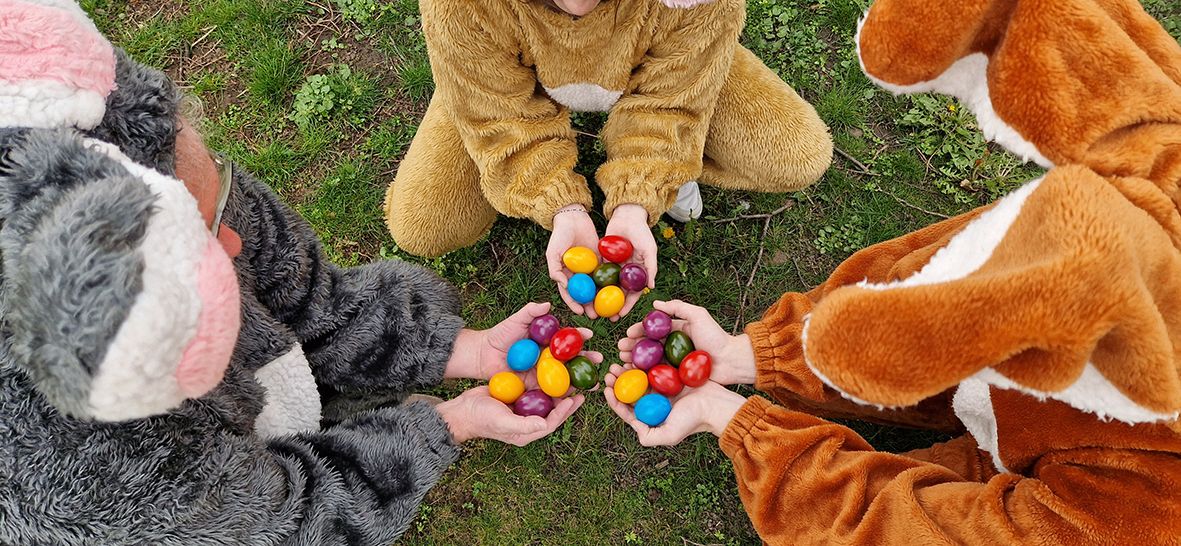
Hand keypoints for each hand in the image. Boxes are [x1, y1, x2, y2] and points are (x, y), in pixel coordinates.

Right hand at [438, 386, 584, 445]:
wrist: (462, 410)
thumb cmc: (481, 419)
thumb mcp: (502, 422)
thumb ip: (524, 425)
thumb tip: (544, 425)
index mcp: (528, 431)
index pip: (552, 421)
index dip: (564, 411)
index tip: (574, 398)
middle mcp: (529, 419)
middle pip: (554, 408)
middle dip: (569, 397)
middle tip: (584, 386)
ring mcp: (524, 407)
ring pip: (547, 396)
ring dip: (560, 386)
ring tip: (573, 374)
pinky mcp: (519, 395)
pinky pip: (536, 386)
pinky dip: (545, 378)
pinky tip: (552, 366)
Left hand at [445, 302, 600, 379]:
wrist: (483, 355)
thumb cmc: (499, 335)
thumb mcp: (515, 321)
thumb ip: (530, 312)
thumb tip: (547, 304)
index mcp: (547, 339)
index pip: (567, 337)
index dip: (579, 336)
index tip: (589, 334)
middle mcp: (549, 356)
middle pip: (572, 358)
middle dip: (587, 359)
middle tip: (599, 359)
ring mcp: (544, 371)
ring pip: (566, 375)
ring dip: (581, 378)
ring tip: (595, 382)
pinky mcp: (536, 385)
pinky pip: (552, 389)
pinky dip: (565, 393)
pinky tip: (576, 395)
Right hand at [546, 207, 601, 317]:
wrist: (573, 218)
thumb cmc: (559, 236)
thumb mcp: (552, 253)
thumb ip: (555, 270)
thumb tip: (564, 285)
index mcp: (565, 276)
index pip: (570, 294)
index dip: (575, 304)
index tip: (581, 312)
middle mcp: (579, 275)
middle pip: (585, 294)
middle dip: (591, 306)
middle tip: (597, 316)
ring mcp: (590, 269)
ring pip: (598, 287)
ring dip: (603, 299)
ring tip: (609, 309)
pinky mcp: (601, 261)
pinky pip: (607, 274)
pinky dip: (612, 283)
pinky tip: (618, 291)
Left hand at [603, 364, 745, 445]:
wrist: (716, 405)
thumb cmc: (694, 421)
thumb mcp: (669, 435)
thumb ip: (649, 436)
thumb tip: (632, 427)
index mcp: (651, 415)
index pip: (627, 408)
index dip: (613, 398)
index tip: (606, 388)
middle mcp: (654, 401)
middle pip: (630, 389)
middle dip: (617, 380)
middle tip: (611, 370)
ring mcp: (662, 387)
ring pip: (639, 376)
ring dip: (628, 368)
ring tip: (620, 360)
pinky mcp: (671, 374)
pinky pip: (654, 365)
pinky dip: (644, 360)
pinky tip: (636, 354)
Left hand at [604, 204, 656, 320]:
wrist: (627, 215)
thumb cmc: (642, 232)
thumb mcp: (649, 249)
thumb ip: (650, 267)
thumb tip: (650, 286)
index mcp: (638, 273)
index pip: (633, 293)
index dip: (627, 305)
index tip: (620, 315)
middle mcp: (626, 272)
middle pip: (618, 293)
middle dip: (612, 306)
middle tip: (605, 317)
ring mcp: (614, 267)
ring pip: (607, 286)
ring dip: (601, 298)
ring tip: (593, 308)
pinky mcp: (604, 259)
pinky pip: (598, 273)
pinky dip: (593, 282)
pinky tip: (585, 292)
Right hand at [617, 300, 756, 384]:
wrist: (731, 361)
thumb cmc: (716, 337)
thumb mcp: (699, 316)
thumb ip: (679, 307)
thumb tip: (656, 303)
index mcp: (675, 331)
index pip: (652, 330)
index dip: (638, 331)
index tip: (628, 333)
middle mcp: (672, 346)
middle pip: (647, 346)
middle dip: (632, 347)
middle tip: (621, 349)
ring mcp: (673, 363)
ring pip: (649, 361)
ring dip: (634, 361)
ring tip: (624, 361)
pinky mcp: (676, 377)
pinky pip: (658, 375)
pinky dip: (644, 375)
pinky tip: (634, 375)